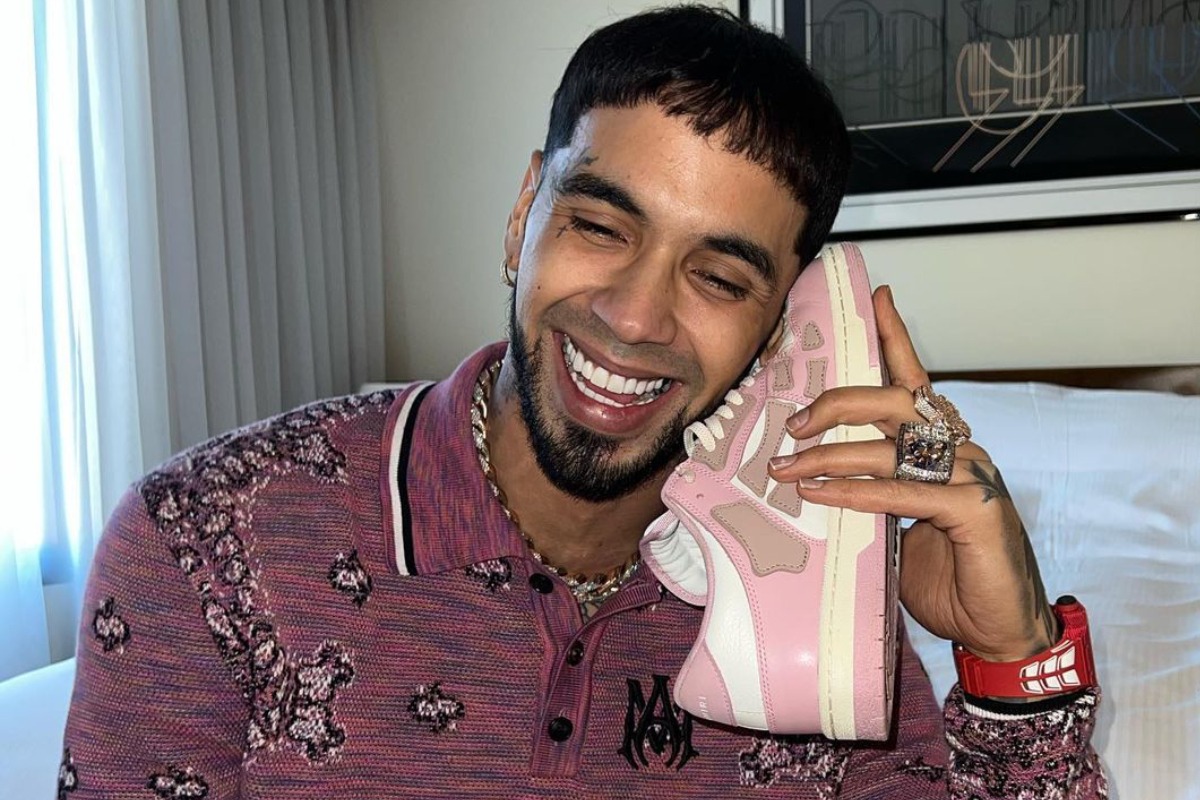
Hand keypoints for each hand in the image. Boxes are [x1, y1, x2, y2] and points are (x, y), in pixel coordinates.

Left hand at [767, 286, 1055, 662]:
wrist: (1000, 631)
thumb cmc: (949, 576)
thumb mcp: (900, 524)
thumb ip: (872, 493)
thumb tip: (814, 479)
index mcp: (946, 444)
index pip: (915, 381)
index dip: (896, 338)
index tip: (876, 297)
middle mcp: (961, 448)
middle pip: (894, 401)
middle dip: (837, 404)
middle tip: (792, 424)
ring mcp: (973, 475)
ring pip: (891, 445)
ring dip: (830, 455)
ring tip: (785, 468)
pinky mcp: (975, 510)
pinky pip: (901, 491)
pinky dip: (854, 491)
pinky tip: (818, 493)